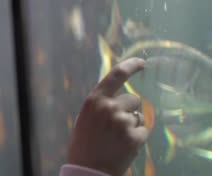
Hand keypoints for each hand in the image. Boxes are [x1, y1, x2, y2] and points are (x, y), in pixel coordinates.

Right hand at [67, 57, 148, 175]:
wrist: (87, 169)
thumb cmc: (84, 143)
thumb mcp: (86, 117)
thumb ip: (101, 104)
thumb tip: (120, 95)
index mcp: (94, 100)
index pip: (117, 75)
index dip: (132, 65)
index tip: (143, 62)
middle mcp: (109, 107)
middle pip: (133, 99)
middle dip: (128, 109)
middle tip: (115, 126)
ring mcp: (122, 122)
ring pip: (139, 116)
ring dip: (132, 124)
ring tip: (116, 138)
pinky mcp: (134, 137)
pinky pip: (143, 130)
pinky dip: (136, 137)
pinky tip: (123, 145)